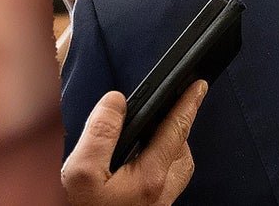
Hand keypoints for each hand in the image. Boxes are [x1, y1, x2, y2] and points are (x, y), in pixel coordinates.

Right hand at [62, 80, 207, 205]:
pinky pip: (166, 183)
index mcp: (150, 177)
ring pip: (178, 170)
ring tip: (155, 134)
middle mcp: (161, 193)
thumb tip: (117, 102)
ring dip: (173, 148)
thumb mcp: (81, 171)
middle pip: (183, 152)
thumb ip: (100, 132)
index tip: (197, 85)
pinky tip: (142, 163)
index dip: (187, 104)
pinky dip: (162, 165)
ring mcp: (157, 205)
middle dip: (181, 127)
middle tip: (172, 108)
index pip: (176, 131)